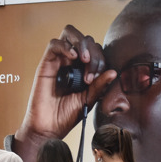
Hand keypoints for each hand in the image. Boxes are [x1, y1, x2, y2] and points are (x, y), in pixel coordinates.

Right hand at [13, 25, 116, 161]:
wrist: (49, 128)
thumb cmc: (67, 115)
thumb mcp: (89, 99)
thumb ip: (100, 85)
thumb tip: (114, 71)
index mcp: (84, 69)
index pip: (96, 51)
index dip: (101, 60)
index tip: (98, 78)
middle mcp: (72, 61)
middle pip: (86, 39)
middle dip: (93, 52)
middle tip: (91, 72)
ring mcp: (59, 60)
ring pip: (70, 34)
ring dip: (81, 44)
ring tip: (84, 59)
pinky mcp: (46, 63)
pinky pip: (54, 43)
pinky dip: (65, 45)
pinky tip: (73, 56)